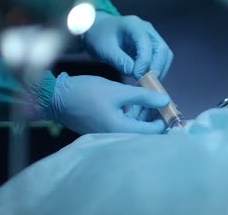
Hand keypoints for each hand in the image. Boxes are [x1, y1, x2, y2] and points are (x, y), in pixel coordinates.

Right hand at [44, 72, 169, 133]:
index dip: (165, 120)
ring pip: (135, 126)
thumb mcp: (118, 91)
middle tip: (163, 100)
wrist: (56, 97)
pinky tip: (136, 101)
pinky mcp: (105, 128)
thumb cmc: (87, 93)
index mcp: (121, 130)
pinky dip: (133, 114)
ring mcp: (110, 134)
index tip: (171, 107)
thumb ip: (144, 96)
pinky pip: (125, 124)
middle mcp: (117, 137)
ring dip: (144, 113)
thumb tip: (166, 100)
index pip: (153, 132)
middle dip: (156, 116)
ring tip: (151, 96)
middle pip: (145, 131)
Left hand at [84, 12, 172, 78]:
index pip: (146, 44)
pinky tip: (148, 78)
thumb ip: (119, 60)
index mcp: (134, 25)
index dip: (145, 62)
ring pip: (165, 54)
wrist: (98, 29)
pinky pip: (161, 58)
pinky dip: (157, 69)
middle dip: (157, 67)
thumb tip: (135, 73)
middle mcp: (147, 29)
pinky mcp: (152, 45)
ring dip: (160, 70)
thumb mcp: (104, 49)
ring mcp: (152, 36)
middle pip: (162, 49)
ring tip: (148, 83)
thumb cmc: (99, 37)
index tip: (137, 76)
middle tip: (148, 82)